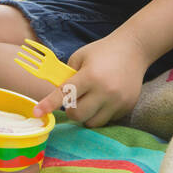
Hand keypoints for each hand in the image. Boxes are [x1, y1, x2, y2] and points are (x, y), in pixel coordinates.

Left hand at [30, 33, 149, 127]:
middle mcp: (105, 91)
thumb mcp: (80, 56)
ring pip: (92, 122)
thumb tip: (58, 97)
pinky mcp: (127, 107)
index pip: (65, 94)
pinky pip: (107, 120)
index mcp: (90, 76)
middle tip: (73, 101)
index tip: (37, 112)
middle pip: (78, 115)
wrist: (134, 49)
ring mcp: (118, 101)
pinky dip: (101, 113)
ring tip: (90, 100)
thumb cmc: (102, 51)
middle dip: (71, 111)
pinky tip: (105, 98)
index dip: (49, 104)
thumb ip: (68, 76)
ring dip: (86, 115)